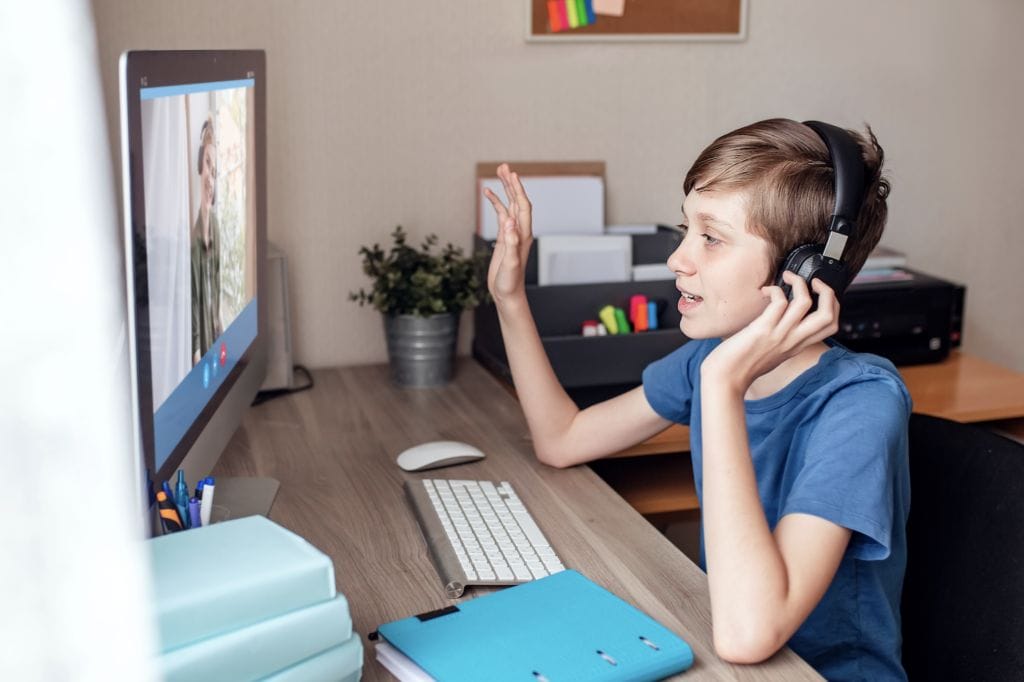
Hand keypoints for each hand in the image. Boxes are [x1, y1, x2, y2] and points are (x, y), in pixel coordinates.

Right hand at [482, 164, 532, 306]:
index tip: (511, 174)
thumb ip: (510, 242)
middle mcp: (519, 231)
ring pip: (509, 205)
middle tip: (504, 166)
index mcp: (522, 234)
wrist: (508, 293)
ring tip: (498, 172)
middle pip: (517, 201)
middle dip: (511, 183)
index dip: (518, 189)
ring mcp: (512, 233)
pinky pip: (501, 215)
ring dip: (505, 189)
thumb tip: (509, 220)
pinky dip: (496, 203)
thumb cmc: (510, 282)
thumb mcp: (510, 262)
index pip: (522, 206)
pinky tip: (488, 194)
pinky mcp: (504, 238)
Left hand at [701, 271, 840, 392]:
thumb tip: (779, 322)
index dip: (834, 306)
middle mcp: (793, 340)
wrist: (725, 379)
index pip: (832, 326)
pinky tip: (764, 291)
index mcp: (797, 346)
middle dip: (828, 292)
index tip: (821, 294)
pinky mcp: (763, 329)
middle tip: (813, 282)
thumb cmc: (741, 366)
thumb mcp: (772, 355)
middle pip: (829, 315)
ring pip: (805, 302)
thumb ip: (782, 341)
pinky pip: (779, 301)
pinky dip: (774, 290)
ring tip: (787, 277)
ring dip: (798, 282)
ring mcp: (780, 334)